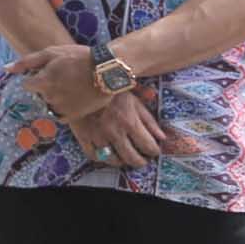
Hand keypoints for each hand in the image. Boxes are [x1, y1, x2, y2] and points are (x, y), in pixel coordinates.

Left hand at [11, 42, 104, 120]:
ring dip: (56, 98)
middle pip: (40, 95)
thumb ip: (26, 62)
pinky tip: (75, 96)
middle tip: (65, 77)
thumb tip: (5, 69)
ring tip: (72, 86)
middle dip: (47, 87)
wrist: (108, 70)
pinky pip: (60, 114)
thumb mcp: (52, 53)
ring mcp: (62, 108)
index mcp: (42, 82)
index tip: (49, 72)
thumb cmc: (79, 57)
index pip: (27, 85)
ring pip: (50, 105)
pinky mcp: (73, 116)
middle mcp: (49, 98)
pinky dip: (64, 107)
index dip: (36, 78)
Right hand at [69, 92, 203, 172]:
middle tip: (142, 160)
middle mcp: (115, 133)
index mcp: (130, 122)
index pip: (148, 146)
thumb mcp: (134, 100)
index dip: (154, 151)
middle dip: (140, 162)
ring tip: (125, 158)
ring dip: (122, 162)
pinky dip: (101, 158)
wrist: (82, 82)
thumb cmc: (112, 90)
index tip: (154, 150)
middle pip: (132, 158)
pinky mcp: (83, 137)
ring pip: (113, 160)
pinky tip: (106, 155)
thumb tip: (161, 137)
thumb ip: (149, 120)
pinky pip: (93, 155)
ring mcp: (98, 136)